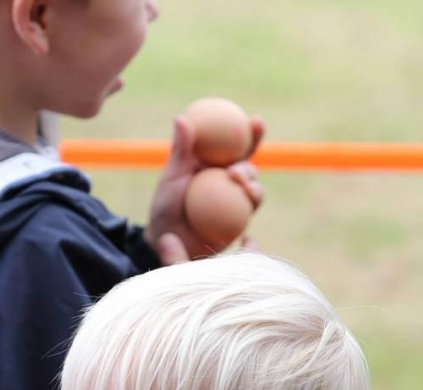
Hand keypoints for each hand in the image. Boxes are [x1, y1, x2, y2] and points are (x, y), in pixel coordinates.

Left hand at [146, 114, 265, 261]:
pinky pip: (252, 206)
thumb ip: (180, 149)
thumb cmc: (165, 206)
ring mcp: (236, 199)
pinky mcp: (242, 218)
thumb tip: (181, 117)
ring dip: (252, 178)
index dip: (250, 132)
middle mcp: (227, 179)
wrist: (168, 239)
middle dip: (255, 155)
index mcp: (214, 164)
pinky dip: (254, 198)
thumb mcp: (172, 177)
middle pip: (249, 160)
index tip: (256, 121)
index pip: (234, 143)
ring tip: (239, 180)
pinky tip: (250, 195)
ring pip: (254, 182)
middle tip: (240, 158)